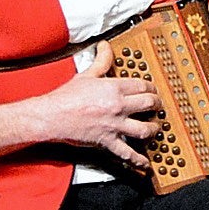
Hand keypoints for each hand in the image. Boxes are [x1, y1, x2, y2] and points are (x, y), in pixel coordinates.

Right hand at [35, 42, 162, 169]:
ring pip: (143, 129)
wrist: (51, 116)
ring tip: (155, 129)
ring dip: (153, 129)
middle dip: (156, 105)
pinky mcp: (107, 141)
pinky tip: (146, 163)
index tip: (152, 90)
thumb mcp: (86, 75)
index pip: (142, 86)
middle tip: (157, 107)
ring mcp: (114, 125)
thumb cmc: (66, 97)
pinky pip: (126, 152)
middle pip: (148, 104)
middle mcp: (118, 106)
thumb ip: (100, 61)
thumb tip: (105, 46)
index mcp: (114, 88)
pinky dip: (138, 159)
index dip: (151, 88)